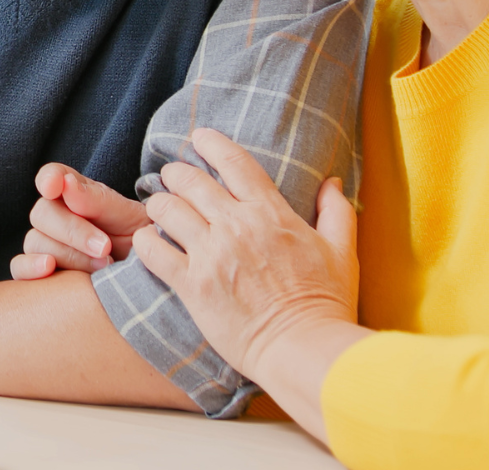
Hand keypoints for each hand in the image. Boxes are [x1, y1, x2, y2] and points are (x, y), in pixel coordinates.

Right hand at [9, 163, 150, 278]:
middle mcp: (55, 216)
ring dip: (68, 255)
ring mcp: (44, 245)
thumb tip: (66, 185)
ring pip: (35, 242)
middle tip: (105, 247)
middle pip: (42, 213)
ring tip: (103, 268)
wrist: (147, 279)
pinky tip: (50, 269)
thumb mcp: (129, 218)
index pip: (52, 176)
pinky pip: (19, 267)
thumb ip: (98, 200)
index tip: (55, 187)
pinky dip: (30, 268)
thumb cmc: (139, 242)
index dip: (49, 178)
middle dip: (73, 231)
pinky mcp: (39, 273)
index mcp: (76, 194)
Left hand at [131, 129, 358, 380]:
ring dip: (158, 204)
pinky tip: (149, 241)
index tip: (199, 138)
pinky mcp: (192, 285)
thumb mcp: (342, 252)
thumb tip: (331, 182)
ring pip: (166, 209)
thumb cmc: (325, 304)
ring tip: (158, 208)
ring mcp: (211, 255)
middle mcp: (236, 226)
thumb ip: (336, 212)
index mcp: (271, 214)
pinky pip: (153, 250)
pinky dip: (146, 241)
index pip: (234, 162)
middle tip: (171, 178)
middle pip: (190, 180)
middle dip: (176, 174)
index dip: (211, 143)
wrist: (304, 350)